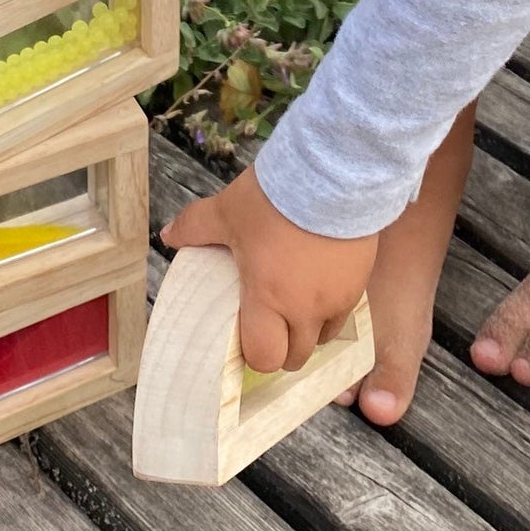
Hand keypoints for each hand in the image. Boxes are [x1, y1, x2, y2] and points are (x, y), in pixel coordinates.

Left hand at [162, 168, 378, 373]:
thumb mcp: (228, 211)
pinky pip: (345, 311)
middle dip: (281, 347)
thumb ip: (196, 226)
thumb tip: (168, 235)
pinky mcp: (361, 281)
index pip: (264, 357)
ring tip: (296, 302)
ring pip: (324, 337)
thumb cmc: (277, 198)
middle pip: (296, 357)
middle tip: (269, 322)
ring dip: (309, 330)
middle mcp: (307, 309)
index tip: (246, 334)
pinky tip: (320, 280)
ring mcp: (339, 298)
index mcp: (270, 299)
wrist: (336, 173)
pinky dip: (331, 306)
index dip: (254, 353)